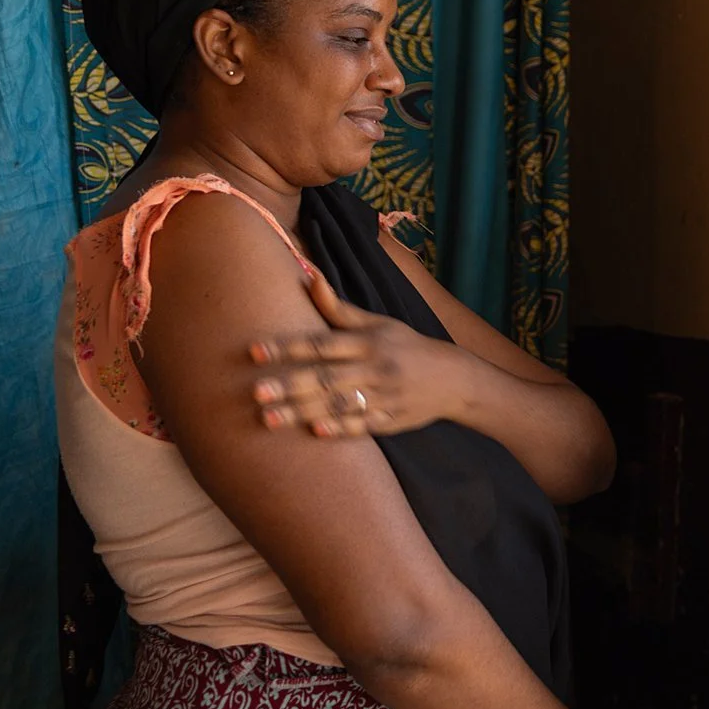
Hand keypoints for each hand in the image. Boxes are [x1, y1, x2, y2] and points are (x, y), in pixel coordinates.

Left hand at [249, 272, 462, 436]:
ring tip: (268, 419)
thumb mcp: (377, 325)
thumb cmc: (406, 347)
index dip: (287, 348)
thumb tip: (307, 276)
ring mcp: (385, 397)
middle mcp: (375, 369)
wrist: (453, 379)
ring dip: (303, 412)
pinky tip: (315, 432)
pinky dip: (341, 429)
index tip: (254, 352)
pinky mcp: (392, 421)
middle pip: (326, 378)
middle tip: (255, 392)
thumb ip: (337, 309)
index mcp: (369, 343)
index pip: (322, 344)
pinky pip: (363, 426)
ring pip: (339, 405)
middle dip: (289, 385)